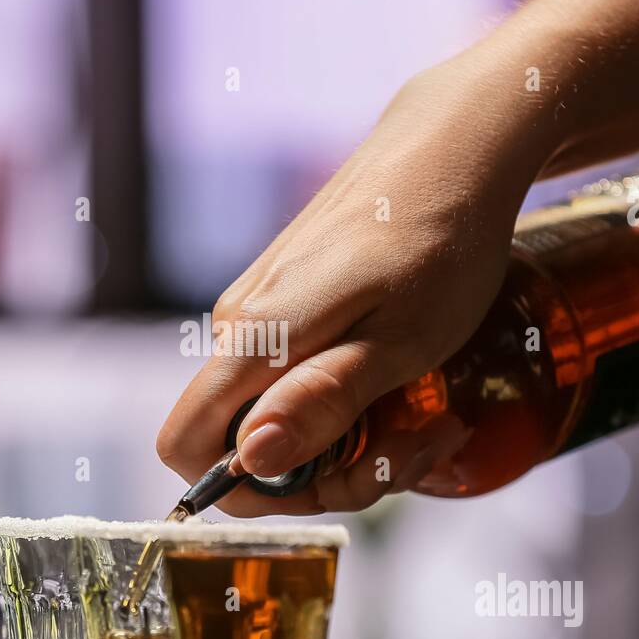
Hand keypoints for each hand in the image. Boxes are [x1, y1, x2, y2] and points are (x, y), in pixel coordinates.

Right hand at [157, 52, 561, 515]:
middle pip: (243, 441)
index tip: (333, 478)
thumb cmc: (441, 243)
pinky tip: (405, 378)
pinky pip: (295, 374)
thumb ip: (320, 402)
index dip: (250, 490)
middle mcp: (239, 325)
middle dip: (328, 467)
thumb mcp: (398, 342)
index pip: (184, 448)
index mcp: (254, 338)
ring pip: (277, 410)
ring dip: (350, 436)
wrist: (453, 148)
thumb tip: (247, 461)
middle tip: (415, 445)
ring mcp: (260, 308)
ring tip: (428, 415)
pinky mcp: (285, 298)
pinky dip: (348, 396)